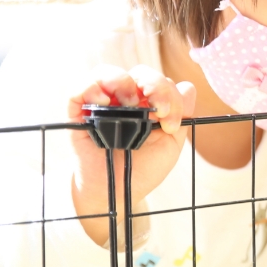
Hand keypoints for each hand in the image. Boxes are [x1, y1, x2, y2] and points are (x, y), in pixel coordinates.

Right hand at [69, 64, 195, 248]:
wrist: (116, 193)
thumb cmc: (141, 169)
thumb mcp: (169, 144)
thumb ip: (182, 116)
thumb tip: (188, 86)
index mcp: (147, 103)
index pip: (161, 82)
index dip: (169, 95)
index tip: (171, 122)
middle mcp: (124, 98)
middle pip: (139, 73)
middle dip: (154, 85)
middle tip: (159, 111)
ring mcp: (101, 104)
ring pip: (107, 72)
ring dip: (122, 82)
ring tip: (130, 104)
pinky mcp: (78, 112)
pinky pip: (80, 88)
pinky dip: (91, 88)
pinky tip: (105, 103)